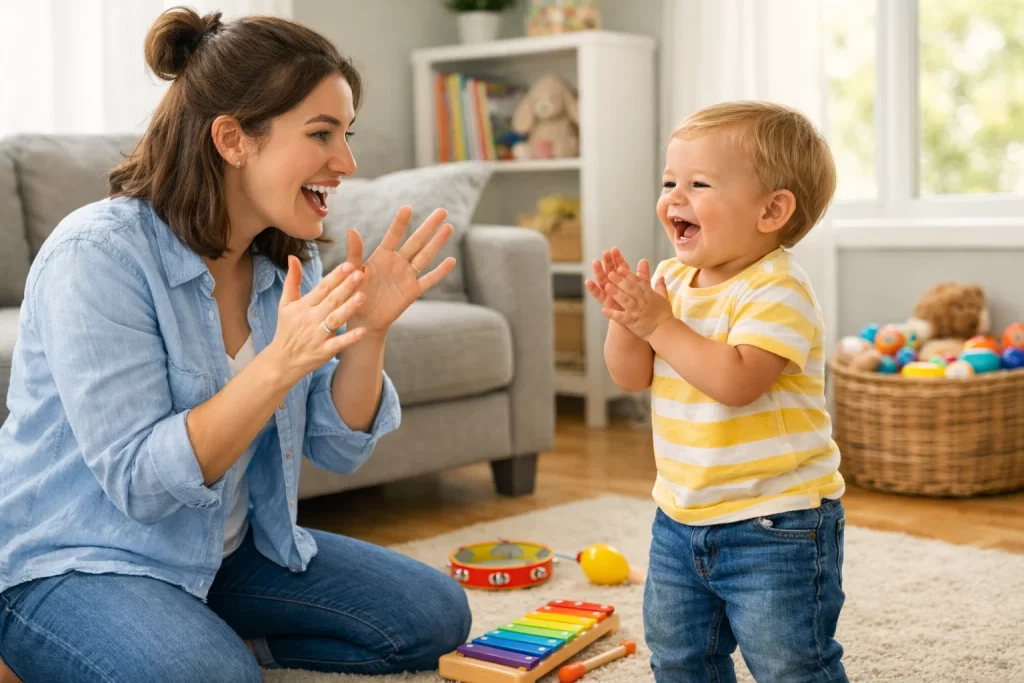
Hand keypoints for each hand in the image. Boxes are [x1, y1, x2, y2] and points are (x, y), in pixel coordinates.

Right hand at [269, 257, 366, 382]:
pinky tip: (362, 331)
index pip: (322, 288)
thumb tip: (293, 257)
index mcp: (304, 305)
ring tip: (362, 297)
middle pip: (331, 300)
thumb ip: (292, 280)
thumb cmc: (287, 329)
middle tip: (361, 274)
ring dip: (349, 308)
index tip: (349, 265)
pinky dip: (350, 338)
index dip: (335, 276)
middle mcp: (311, 318)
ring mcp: (318, 335)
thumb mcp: (286, 303)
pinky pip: (338, 344)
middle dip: (346, 287)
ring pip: (335, 319)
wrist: (282, 360)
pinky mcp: (324, 351)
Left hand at [345, 205, 455, 335]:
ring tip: (449, 227)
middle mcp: (397, 262)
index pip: (393, 235)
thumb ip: (354, 252)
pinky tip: (451, 261)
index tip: (407, 208)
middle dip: (429, 226)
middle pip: (416, 241)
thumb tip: (351, 230)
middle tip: (442, 211)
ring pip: (425, 256)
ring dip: (437, 242)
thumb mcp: (351, 272)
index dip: (400, 223)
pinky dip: (440, 272)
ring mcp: (407, 276)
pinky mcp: (413, 291)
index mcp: (382, 255)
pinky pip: (429, 280)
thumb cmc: (353, 293)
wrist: (362, 318)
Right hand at [585, 248, 642, 310]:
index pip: (619, 266)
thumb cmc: (638, 303)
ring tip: (595, 263)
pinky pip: (598, 295)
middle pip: (610, 271)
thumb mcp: (642, 287)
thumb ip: (643, 275)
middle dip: (607, 262)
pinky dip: (593, 289)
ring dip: (598, 271)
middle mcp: (614, 285)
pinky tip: (588, 282)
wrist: (635, 320)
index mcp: (623, 280)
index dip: (617, 258)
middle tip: (605, 253)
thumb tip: (644, 260)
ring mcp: (609, 293)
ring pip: (602, 280)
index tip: (614, 249)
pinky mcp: (605, 302)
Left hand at [603, 265, 674, 339]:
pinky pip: (622, 317)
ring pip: (626, 300)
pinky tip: (604, 310)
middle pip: (631, 289)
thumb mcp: (664, 298)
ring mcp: (637, 311)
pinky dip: (613, 314)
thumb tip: (661, 276)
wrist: (665, 331)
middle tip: (610, 273)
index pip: (638, 282)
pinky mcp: (633, 322)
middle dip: (620, 280)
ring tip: (606, 286)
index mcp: (649, 294)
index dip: (628, 275)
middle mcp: (643, 301)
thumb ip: (660, 286)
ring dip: (616, 293)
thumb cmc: (664, 315)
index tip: (619, 268)